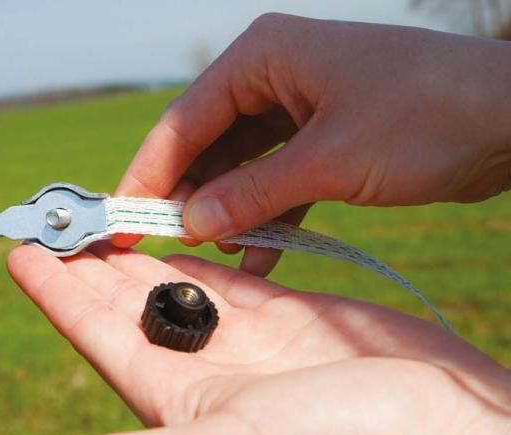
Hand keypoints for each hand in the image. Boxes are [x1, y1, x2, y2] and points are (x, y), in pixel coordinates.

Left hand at [6, 243, 510, 434]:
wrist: (440, 430)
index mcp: (173, 400)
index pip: (95, 335)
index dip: (55, 294)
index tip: (20, 251)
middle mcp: (199, 370)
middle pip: (124, 303)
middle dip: (85, 261)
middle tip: (51, 215)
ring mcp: (241, 340)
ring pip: (170, 283)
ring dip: (132, 250)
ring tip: (97, 212)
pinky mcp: (282, 314)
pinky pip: (221, 273)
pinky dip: (192, 249)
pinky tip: (167, 229)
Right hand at [115, 14, 510, 274]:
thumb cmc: (428, 115)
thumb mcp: (329, 161)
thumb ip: (252, 195)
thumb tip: (189, 224)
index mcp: (263, 57)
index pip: (185, 120)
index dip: (150, 173)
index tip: (124, 218)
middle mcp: (274, 77)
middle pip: (207, 144)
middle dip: (188, 197)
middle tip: (161, 247)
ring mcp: (300, 109)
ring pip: (241, 168)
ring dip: (228, 213)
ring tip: (210, 257)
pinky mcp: (325, 140)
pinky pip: (278, 182)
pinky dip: (268, 217)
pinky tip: (257, 258)